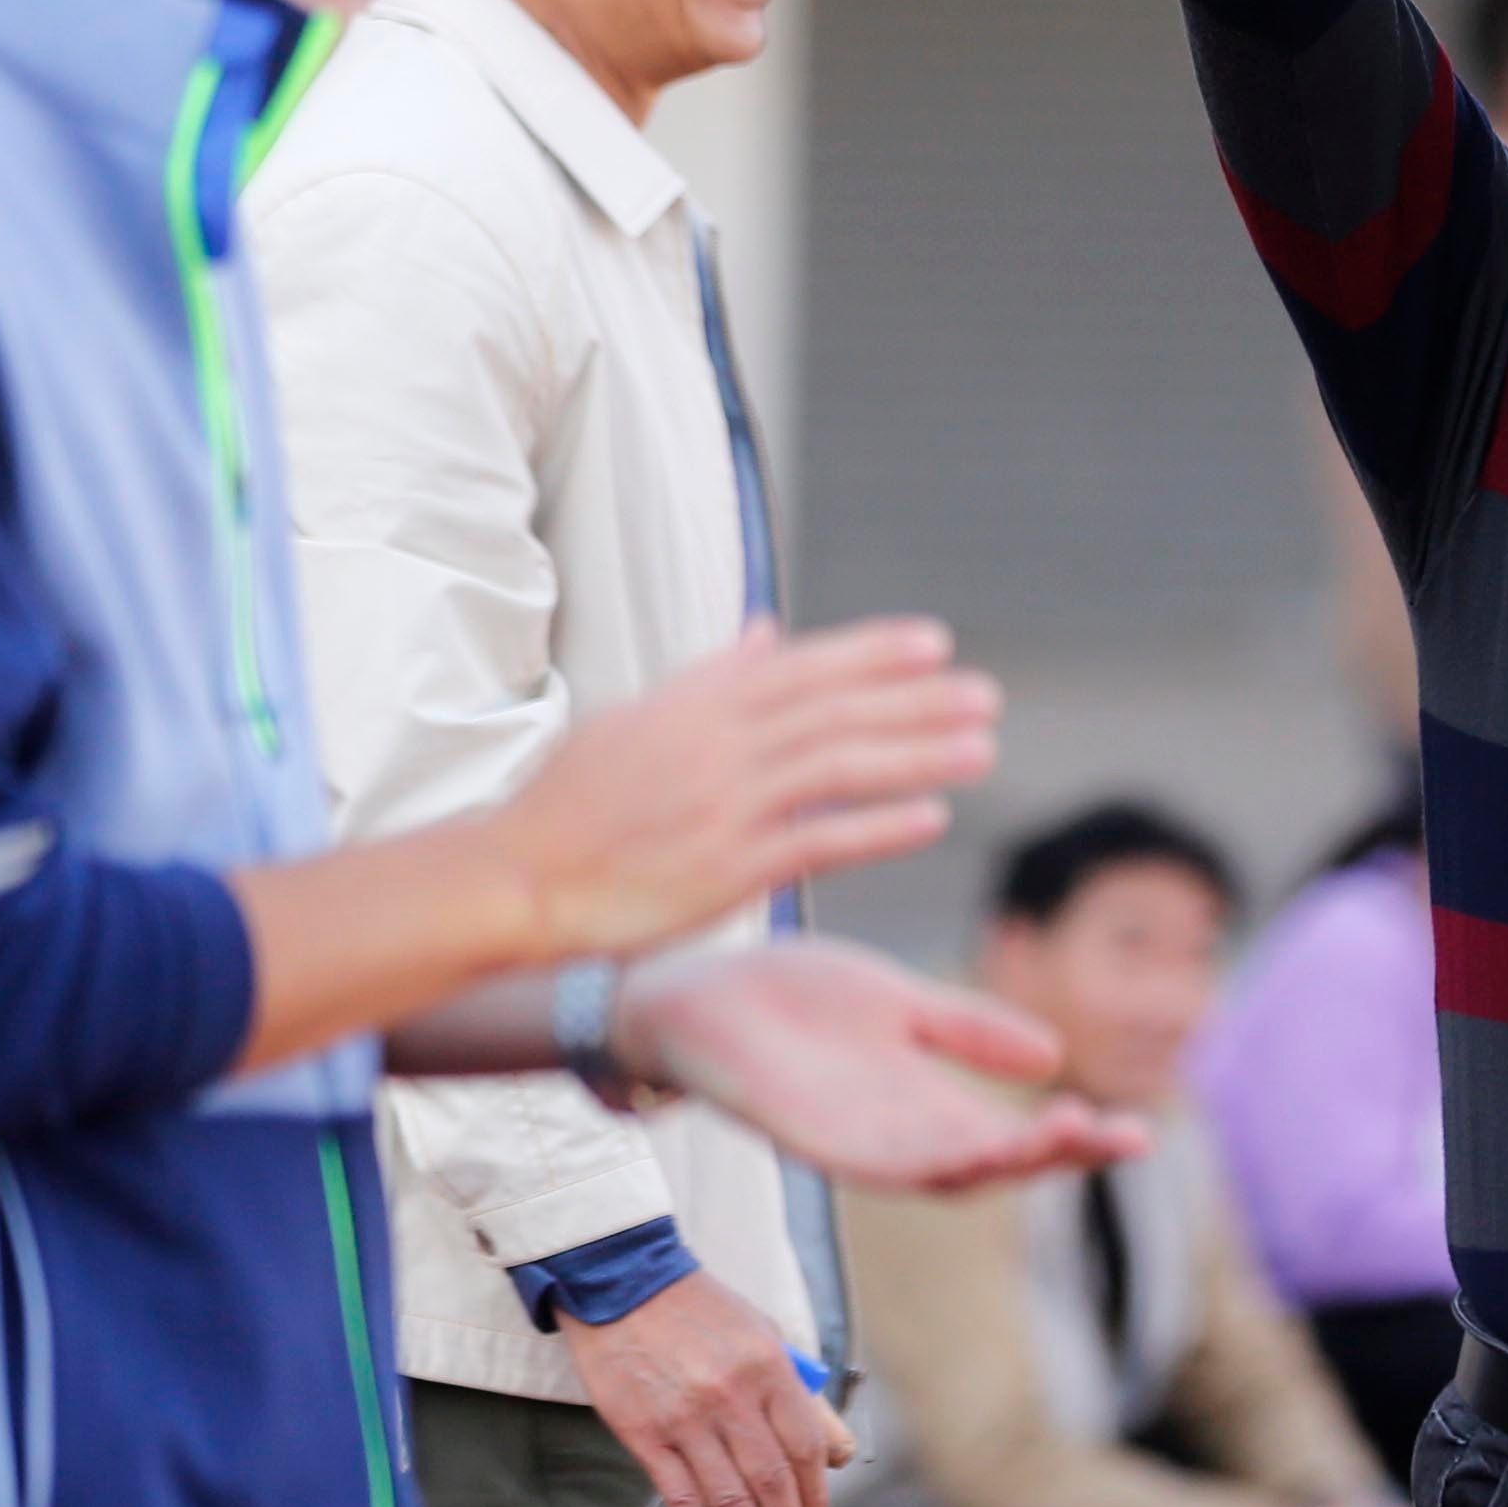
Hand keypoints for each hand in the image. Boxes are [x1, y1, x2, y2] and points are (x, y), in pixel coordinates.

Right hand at [492, 619, 998, 961]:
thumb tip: (764, 631)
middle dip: (917, 700)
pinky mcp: (726, 870)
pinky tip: (932, 817)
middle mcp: (717, 746)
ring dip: (918, 755)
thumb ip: (709, 678)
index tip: (935, 643)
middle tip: (987, 694)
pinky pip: (817, 842)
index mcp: (696, 706)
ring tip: (982, 747)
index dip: (872, 654)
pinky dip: (878, 827)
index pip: (802, 668)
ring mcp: (723, 806)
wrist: (520, 876)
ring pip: (840, 768)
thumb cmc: (571, 802)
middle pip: (836, 712)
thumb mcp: (636, 720)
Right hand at [560, 1268, 848, 1506]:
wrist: (623, 1284)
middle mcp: (731, 1397)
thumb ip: (797, 1394)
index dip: (814, 1495)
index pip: (804, 1448)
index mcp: (768, 1368)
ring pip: (729, 1499)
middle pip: (771, 1482)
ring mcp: (685, 1419)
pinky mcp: (644, 1434)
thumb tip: (835, 1454)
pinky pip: (682, 1498)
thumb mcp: (763, 1336)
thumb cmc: (699, 1312)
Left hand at [623, 938, 1146, 1192]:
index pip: (1013, 1135)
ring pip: (941, 1169)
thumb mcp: (899, 1003)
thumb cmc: (788, 1000)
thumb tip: (1055, 1055)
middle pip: (991, 1162)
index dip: (1075, 1141)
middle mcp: (894, 1134)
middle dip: (1056, 1155)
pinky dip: (923, 1157)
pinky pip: (871, 1158)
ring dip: (1004, 1158)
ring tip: (1066, 1134)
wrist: (691, 994)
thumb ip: (967, 1032)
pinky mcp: (803, 1133)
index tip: (1139, 1133)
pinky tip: (971, 1144)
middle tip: (1118, 1138)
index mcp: (924, 1104)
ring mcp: (851, 1140)